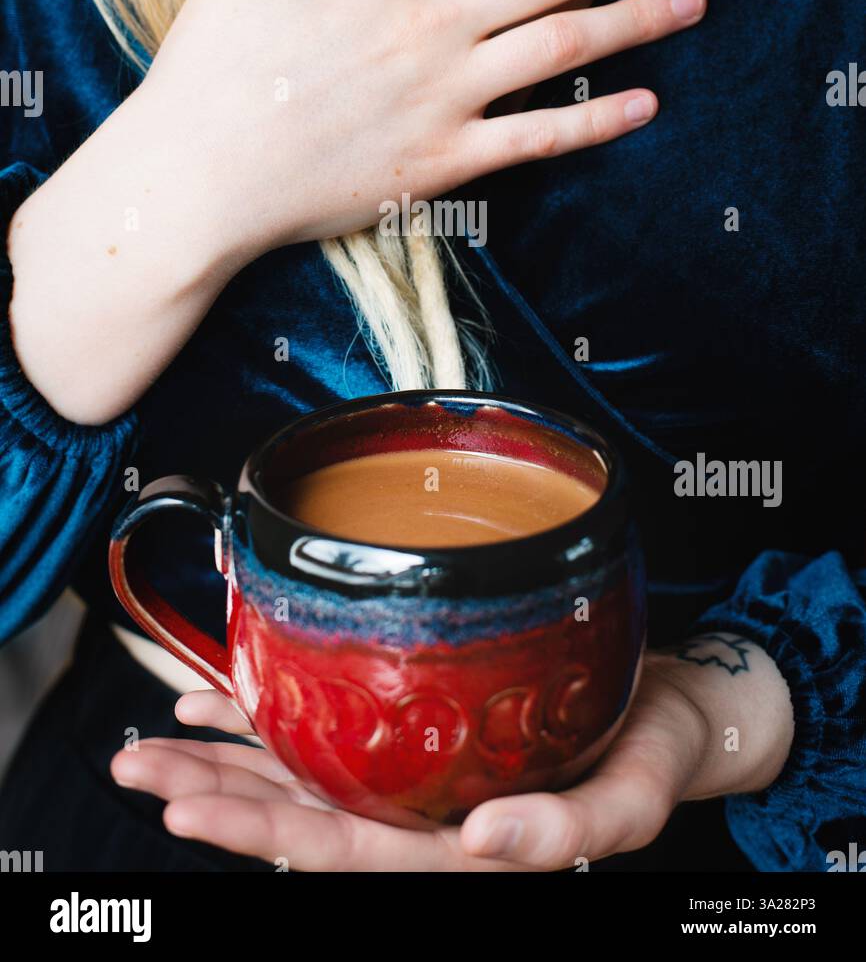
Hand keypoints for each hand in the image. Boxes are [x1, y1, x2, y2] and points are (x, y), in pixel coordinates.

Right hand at [8, 0, 709, 423]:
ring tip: (694, 3)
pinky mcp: (443, 163)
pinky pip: (537, 139)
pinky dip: (595, 122)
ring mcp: (443, 97)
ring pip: (564, 48)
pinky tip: (645, 106)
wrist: (198, 177)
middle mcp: (429, 25)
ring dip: (637, 22)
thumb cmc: (209, 70)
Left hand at [110, 633, 792, 870]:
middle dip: (214, 795)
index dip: (262, 830)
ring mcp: (409, 775)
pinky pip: (325, 732)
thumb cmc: (653, 755)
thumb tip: (489, 841)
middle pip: (298, 815)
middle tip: (138, 771)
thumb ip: (566, 829)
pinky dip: (264, 719)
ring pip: (299, 775)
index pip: (341, 849)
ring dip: (221, 761)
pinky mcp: (413, 733)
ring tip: (150, 744)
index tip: (190, 808)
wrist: (668, 714)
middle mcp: (417, 814)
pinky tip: (211, 703)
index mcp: (457, 844)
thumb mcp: (629, 801)